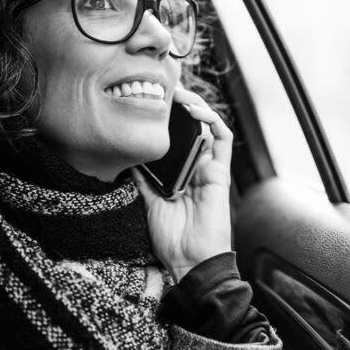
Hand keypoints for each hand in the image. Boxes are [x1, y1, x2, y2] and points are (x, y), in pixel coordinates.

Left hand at [132, 87, 232, 281]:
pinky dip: (213, 120)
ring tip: (179, 94)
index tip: (149, 102)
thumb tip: (126, 157)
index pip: (175, 138)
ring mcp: (208, 168)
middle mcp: (195, 167)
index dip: (166, 119)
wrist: (189, 261)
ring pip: (208, 126)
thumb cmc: (171, 238)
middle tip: (162, 88)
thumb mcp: (148, 202)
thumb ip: (142, 179)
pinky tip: (197, 111)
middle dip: (180, 105)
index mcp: (179, 173)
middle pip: (191, 127)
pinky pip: (223, 139)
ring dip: (195, 106)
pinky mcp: (219, 173)